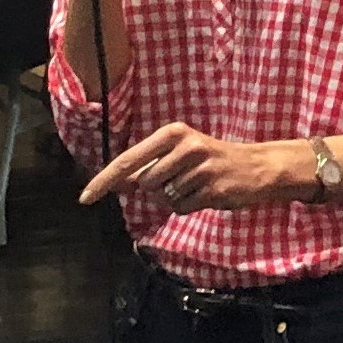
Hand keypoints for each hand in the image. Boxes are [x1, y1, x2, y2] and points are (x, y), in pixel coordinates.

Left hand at [80, 123, 299, 215]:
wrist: (257, 167)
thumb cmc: (211, 161)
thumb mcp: (179, 153)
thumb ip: (150, 165)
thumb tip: (119, 184)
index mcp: (171, 133)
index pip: (128, 160)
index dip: (104, 180)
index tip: (85, 198)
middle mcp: (184, 146)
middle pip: (146, 183)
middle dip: (157, 188)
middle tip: (182, 178)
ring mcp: (199, 167)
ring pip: (165, 198)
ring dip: (176, 198)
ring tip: (198, 185)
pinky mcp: (212, 188)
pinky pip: (182, 208)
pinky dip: (190, 206)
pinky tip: (207, 194)